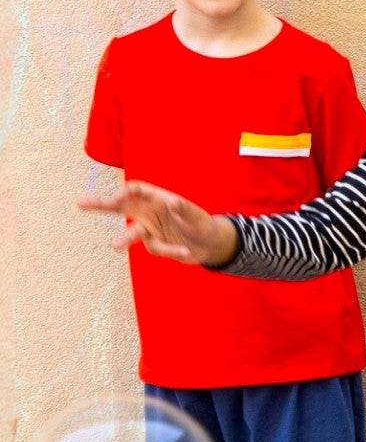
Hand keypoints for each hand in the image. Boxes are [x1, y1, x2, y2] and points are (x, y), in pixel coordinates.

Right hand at [79, 181, 237, 265]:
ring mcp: (150, 229)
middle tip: (79, 203)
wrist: (209, 245)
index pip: (136, 190)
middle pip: (121, 207)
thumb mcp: (196, 215)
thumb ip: (184, 208)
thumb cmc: (202, 223)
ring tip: (114, 246)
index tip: (118, 198)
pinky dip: (171, 250)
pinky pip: (157, 248)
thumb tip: (172, 203)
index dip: (126, 192)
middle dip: (100, 205)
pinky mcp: (154, 244)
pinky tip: (184, 250)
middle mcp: (149, 213)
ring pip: (132, 233)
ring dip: (124, 239)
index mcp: (157, 199)